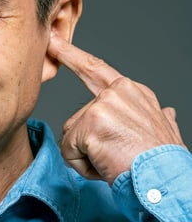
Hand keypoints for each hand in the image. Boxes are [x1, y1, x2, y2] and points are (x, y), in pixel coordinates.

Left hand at [47, 34, 185, 183]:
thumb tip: (167, 112)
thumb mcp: (166, 131)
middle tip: (76, 101)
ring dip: (86, 157)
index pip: (97, 70)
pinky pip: (69, 151)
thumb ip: (160, 117)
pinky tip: (104, 167)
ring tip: (113, 162)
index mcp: (134, 92)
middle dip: (77, 135)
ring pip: (71, 137)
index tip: (53, 41)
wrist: (164, 179)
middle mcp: (118, 92)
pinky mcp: (90, 123)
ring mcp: (103, 105)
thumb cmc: (162, 162)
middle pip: (78, 119)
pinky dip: (82, 166)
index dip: (73, 56)